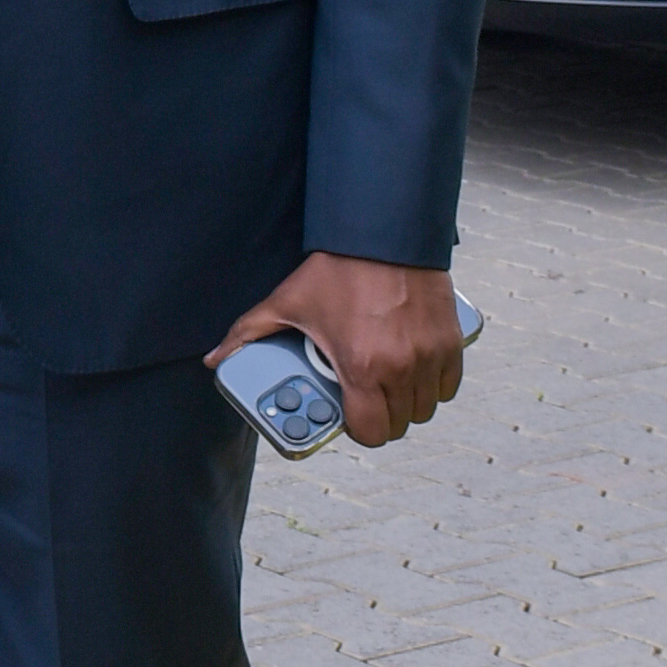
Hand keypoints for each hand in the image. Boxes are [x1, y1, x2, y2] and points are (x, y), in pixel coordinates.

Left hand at [211, 254, 466, 451]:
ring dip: (409, 404)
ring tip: (390, 387)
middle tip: (368, 402)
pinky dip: (437, 385)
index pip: (371, 432)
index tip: (352, 418)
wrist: (383, 234)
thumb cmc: (336, 270)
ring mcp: (430, 355)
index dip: (360, 432)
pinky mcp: (451, 340)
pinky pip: (450, 384)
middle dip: (383, 419)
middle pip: (400, 424)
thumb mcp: (288, 303)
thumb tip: (215, 358)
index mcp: (361, 367)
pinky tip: (418, 375)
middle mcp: (401, 367)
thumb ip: (249, 334)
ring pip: (426, 407)